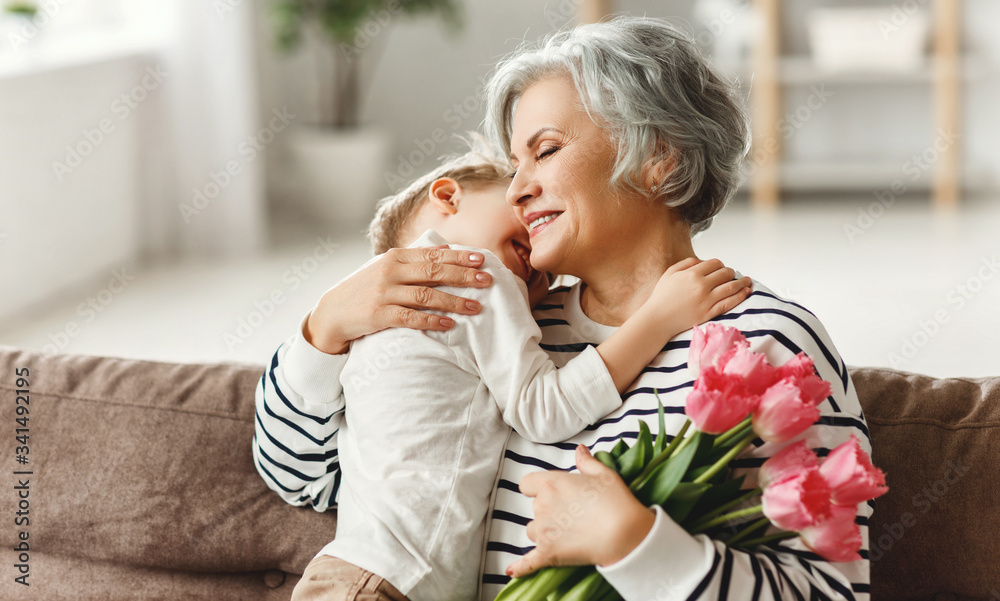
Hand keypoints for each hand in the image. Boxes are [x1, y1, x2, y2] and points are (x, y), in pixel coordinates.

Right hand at [305, 246, 493, 353]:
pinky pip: (411, 318)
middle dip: (463, 276)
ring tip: (476, 306)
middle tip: (487, 280)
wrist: (332, 312)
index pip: (433, 254)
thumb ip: (414, 258)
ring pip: (426, 295)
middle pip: (434, 272)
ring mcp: (384, 293)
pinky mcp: (379, 315)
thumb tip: (444, 247)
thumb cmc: (365, 289)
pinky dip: (432, 321)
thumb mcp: (386, 267)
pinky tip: (449, 324)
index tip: (481, 259)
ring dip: (454, 301)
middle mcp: (390, 271)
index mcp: (395, 257)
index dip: (459, 257)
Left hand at [506, 445, 655, 577]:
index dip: (536, 487)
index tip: (549, 491)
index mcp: (551, 484)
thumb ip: (586, 461)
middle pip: (534, 507)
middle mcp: (542, 506)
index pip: (527, 483)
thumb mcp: (603, 474)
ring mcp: (543, 531)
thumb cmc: (615, 501)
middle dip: (548, 510)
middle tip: (572, 513)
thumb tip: (579, 450)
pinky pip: (527, 561)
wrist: (624, 534)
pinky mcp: (548, 553)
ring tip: (567, 534)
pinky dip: (519, 566)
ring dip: (544, 531)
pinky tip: (511, 570)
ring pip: (533, 530)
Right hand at [645, 258, 751, 330]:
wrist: (657, 319)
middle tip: (733, 274)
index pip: (715, 263)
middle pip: (725, 273)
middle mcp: (701, 286)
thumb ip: (686, 263)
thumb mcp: (670, 273)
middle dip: (731, 272)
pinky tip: (746, 292)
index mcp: (692, 274)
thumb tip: (703, 261)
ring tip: (748, 281)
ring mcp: (706, 300)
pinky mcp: (709, 313)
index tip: (721, 268)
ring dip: (742, 282)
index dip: (720, 264)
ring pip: (731, 287)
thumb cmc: (662, 296)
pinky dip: (741, 296)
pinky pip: (730, 302)